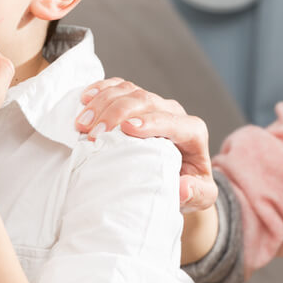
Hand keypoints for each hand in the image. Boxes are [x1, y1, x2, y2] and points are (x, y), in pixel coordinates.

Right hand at [76, 78, 215, 211]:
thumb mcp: (199, 195)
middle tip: (94, 134)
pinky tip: (85, 99)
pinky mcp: (136, 100)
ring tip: (83, 125)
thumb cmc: (188, 183)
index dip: (151, 122)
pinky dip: (100, 90)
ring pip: (129, 91)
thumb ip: (196, 193)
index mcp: (192, 132)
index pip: (174, 122)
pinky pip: (118, 86)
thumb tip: (183, 188)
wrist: (178, 174)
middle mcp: (173, 112)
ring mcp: (154, 103)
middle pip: (145, 101)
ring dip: (103, 104)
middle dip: (117, 114)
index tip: (127, 129)